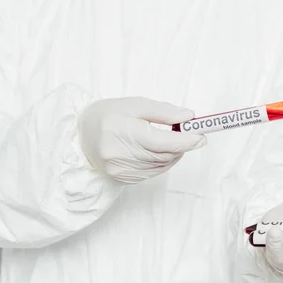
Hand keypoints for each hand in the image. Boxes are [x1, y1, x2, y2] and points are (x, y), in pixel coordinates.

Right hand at [78, 97, 205, 183]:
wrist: (81, 133)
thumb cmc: (110, 114)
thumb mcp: (136, 105)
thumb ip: (164, 112)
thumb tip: (189, 118)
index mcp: (123, 130)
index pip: (163, 141)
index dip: (186, 141)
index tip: (201, 136)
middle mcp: (119, 153)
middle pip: (164, 155)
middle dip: (182, 146)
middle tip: (192, 135)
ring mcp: (119, 169)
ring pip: (160, 166)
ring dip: (173, 155)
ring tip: (173, 141)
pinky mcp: (121, 178)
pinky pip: (151, 173)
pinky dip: (162, 163)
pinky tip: (159, 152)